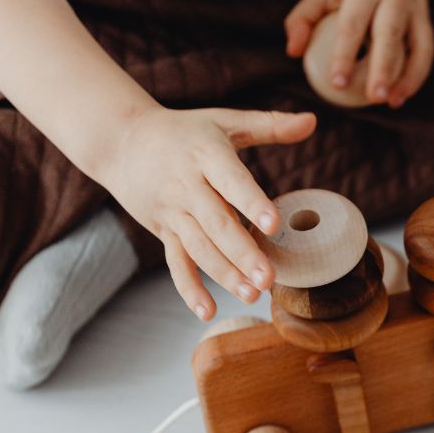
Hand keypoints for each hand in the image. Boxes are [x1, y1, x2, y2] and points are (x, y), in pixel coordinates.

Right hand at [99, 107, 316, 319]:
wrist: (120, 140)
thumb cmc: (185, 131)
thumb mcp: (224, 121)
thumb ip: (269, 124)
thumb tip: (312, 121)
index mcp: (206, 155)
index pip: (231, 181)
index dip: (252, 202)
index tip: (273, 224)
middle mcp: (186, 185)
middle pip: (216, 223)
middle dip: (242, 253)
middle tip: (269, 278)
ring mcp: (172, 211)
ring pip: (198, 247)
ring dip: (224, 274)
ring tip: (252, 295)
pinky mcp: (163, 230)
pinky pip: (175, 262)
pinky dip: (188, 288)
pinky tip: (207, 311)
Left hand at [284, 0, 433, 107]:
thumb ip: (302, 19)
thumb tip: (294, 52)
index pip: (353, 24)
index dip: (345, 55)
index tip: (337, 83)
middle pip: (390, 34)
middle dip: (383, 69)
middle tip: (373, 98)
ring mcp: (415, 5)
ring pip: (417, 45)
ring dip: (407, 77)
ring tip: (391, 102)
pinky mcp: (426, 18)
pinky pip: (426, 50)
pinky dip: (417, 75)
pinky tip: (402, 94)